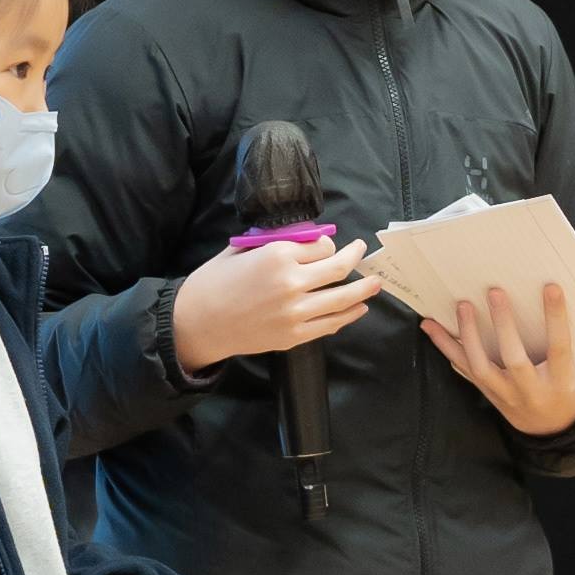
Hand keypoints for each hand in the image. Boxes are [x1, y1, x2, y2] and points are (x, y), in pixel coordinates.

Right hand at [172, 234, 380, 372]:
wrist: (198, 322)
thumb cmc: (215, 281)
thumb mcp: (243, 249)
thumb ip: (275, 243)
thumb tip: (306, 239)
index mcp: (278, 255)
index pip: (322, 245)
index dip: (327, 244)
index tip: (326, 246)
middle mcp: (292, 282)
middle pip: (340, 268)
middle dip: (356, 257)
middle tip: (362, 252)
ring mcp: (296, 312)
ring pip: (343, 297)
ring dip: (364, 289)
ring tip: (375, 283)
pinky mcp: (294, 336)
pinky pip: (331, 323)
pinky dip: (348, 315)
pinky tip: (358, 308)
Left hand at [423, 282, 574, 437]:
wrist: (553, 427)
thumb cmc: (570, 384)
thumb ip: (571, 337)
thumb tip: (551, 294)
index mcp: (562, 381)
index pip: (560, 347)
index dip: (556, 318)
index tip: (551, 287)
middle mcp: (532, 392)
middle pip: (514, 359)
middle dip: (504, 324)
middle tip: (495, 292)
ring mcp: (506, 396)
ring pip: (481, 367)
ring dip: (468, 334)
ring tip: (462, 306)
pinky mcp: (488, 394)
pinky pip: (464, 370)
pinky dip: (446, 347)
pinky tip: (431, 327)